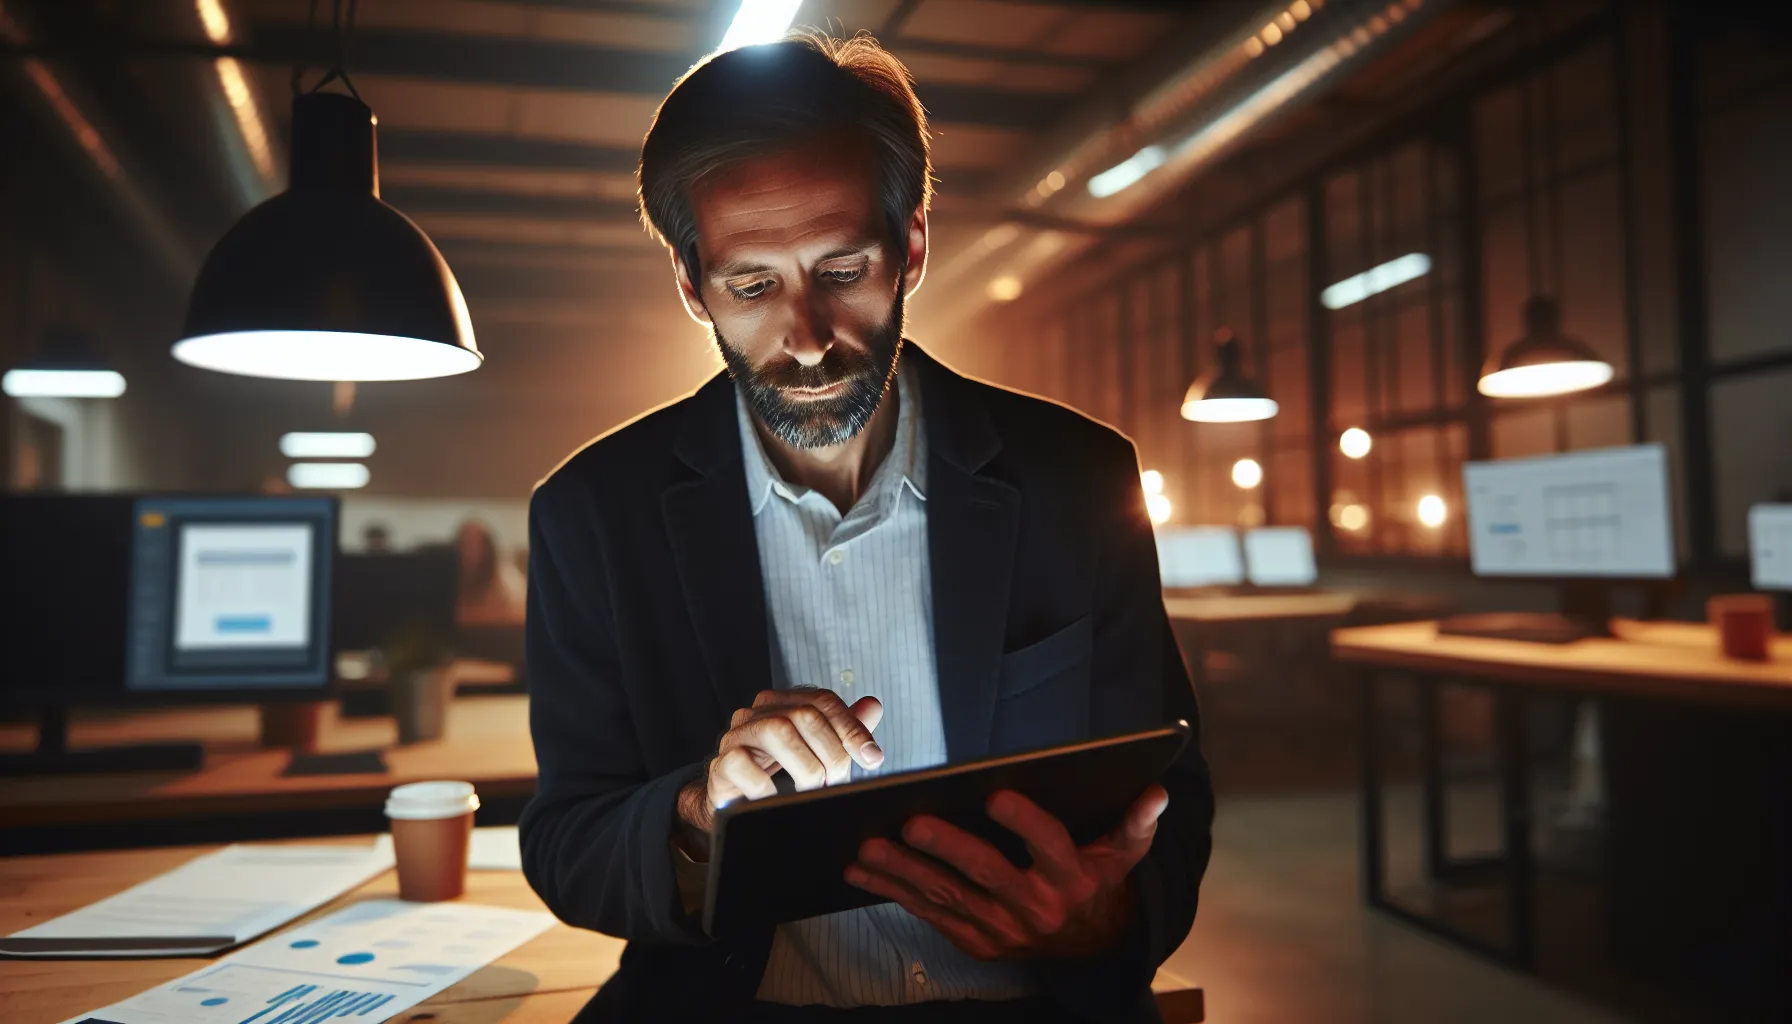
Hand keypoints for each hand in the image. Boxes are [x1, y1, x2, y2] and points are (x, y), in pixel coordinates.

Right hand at [677, 687, 883, 834]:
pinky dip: (766, 785)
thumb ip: (844, 729)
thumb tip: (873, 706)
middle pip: (805, 715)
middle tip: (837, 782)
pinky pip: (742, 763)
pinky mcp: (721, 762)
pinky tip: (778, 798)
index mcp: (785, 703)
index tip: (872, 758)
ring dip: (806, 767)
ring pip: (777, 731)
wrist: (735, 802)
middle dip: (831, 753)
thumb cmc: (779, 775)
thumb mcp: (817, 752)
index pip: (824, 701)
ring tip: (814, 790)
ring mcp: (737, 735)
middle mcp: (760, 712)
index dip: (852, 728)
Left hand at [844, 785, 1167, 960]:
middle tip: (911, 823)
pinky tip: (861, 870)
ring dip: (904, 872)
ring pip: (948, 894)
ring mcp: (1002, 928)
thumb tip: (1156, 792)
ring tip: (867, 845)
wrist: (1092, 946)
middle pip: (986, 873)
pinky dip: (895, 893)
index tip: (995, 793)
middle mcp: (1034, 905)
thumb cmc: (1099, 879)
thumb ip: (1136, 822)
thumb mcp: (1124, 853)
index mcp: (1070, 876)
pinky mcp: (976, 941)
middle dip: (947, 848)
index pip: (1047, 844)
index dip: (1024, 820)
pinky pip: (931, 914)